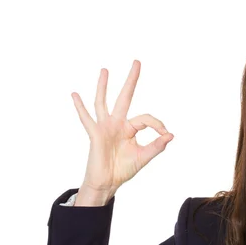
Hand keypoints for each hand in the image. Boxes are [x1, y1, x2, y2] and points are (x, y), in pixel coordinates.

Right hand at [71, 60, 173, 195]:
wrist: (108, 182)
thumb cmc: (123, 169)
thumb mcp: (143, 157)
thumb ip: (157, 146)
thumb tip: (171, 135)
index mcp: (130, 128)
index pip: (146, 118)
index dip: (158, 124)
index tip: (165, 134)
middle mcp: (117, 124)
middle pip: (125, 97)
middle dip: (131, 80)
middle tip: (137, 62)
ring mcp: (105, 127)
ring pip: (103, 102)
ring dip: (103, 86)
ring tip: (105, 70)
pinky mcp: (95, 134)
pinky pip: (86, 119)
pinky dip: (80, 107)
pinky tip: (75, 94)